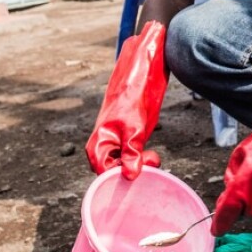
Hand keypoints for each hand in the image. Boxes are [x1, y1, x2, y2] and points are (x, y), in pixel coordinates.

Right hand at [85, 22, 167, 179]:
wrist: (139, 77)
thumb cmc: (132, 100)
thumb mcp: (135, 128)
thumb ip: (132, 152)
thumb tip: (131, 175)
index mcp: (98, 144)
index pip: (104, 172)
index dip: (122, 174)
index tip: (142, 165)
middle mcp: (102, 145)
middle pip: (113, 170)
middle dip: (131, 169)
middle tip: (152, 158)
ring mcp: (113, 141)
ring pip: (122, 163)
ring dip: (137, 163)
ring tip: (153, 155)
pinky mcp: (123, 136)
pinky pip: (128, 155)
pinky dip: (138, 157)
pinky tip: (150, 152)